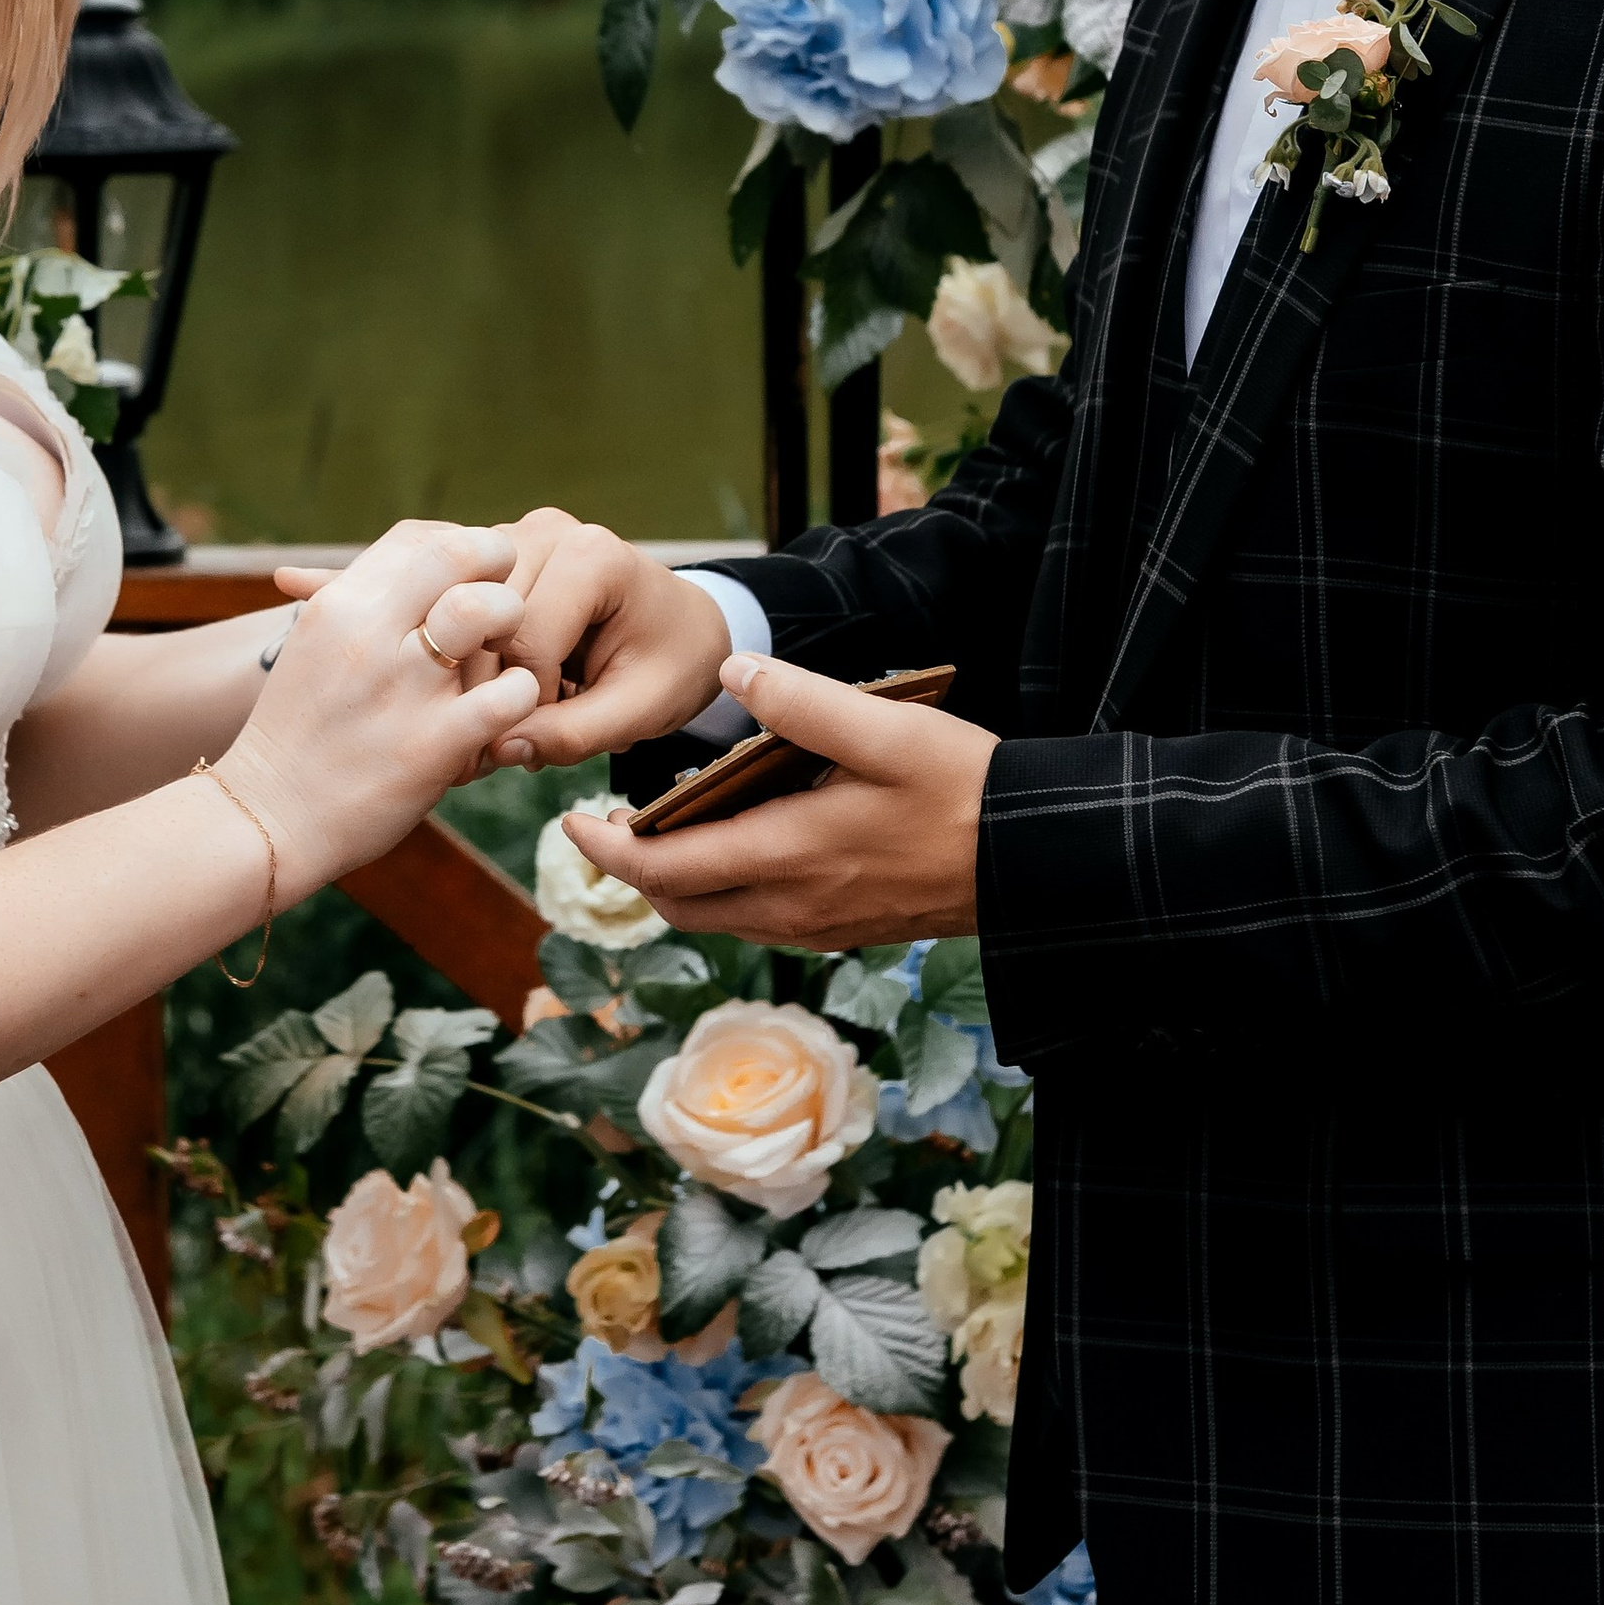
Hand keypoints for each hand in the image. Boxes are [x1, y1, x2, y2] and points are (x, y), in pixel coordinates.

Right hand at [235, 521, 536, 890]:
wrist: (266, 817)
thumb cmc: (296, 734)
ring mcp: (404, 687)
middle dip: (497, 568)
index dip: (459, 546)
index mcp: (338, 605)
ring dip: (511, 626)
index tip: (470, 578)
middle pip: (460, 552)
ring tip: (504, 656)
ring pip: (490, 610)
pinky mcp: (434, 743)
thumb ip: (360, 608)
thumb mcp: (313, 649)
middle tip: (501, 607)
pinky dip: (522, 696)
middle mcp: (370, 633)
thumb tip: (406, 567)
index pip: (417, 536)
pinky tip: (509, 709)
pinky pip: (510, 694)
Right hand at [428, 507, 733, 769]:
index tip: (555, 732)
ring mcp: (513, 537)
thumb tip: (500, 748)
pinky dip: (474, 659)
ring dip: (480, 676)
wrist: (683, 628)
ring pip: (460, 620)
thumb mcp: (640, 711)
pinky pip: (457, 613)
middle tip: (519, 738)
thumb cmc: (672, 665)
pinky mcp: (492, 558)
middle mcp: (545, 530)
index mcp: (592, 556)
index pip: (526, 640)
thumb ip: (574, 733)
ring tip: (516, 712)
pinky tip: (503, 688)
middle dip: (495, 691)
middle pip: (483, 625)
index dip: (530, 701)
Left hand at [560, 654, 992, 946]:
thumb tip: (730, 673)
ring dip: (677, 884)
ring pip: (716, 919)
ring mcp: (817, 927)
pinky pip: (755, 922)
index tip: (571, 824)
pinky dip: (721, 892)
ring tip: (660, 832)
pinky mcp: (841, 931)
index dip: (606, 852)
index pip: (665, 870)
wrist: (1032, 861)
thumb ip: (803, 702)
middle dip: (632, 872)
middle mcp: (792, 907)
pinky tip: (734, 850)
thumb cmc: (963, 788)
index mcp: (789, 856)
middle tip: (604, 827)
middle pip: (679, 906)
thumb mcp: (888, 730)